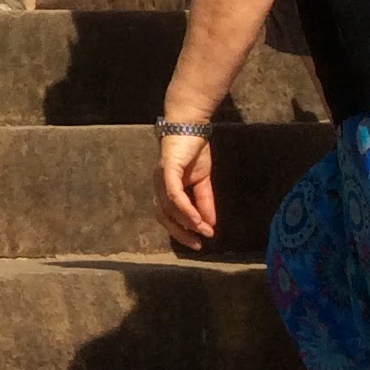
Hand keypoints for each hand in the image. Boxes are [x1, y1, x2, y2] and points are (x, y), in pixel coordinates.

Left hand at [156, 133, 216, 249]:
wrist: (192, 125)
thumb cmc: (194, 150)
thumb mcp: (203, 181)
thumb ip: (204, 202)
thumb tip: (210, 224)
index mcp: (166, 187)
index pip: (168, 215)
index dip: (181, 230)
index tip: (198, 242)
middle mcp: (159, 184)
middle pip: (163, 215)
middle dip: (180, 232)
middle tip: (198, 244)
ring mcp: (161, 176)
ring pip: (169, 207)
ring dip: (188, 222)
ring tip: (205, 231)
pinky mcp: (167, 168)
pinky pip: (174, 194)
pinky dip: (185, 209)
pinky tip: (198, 220)